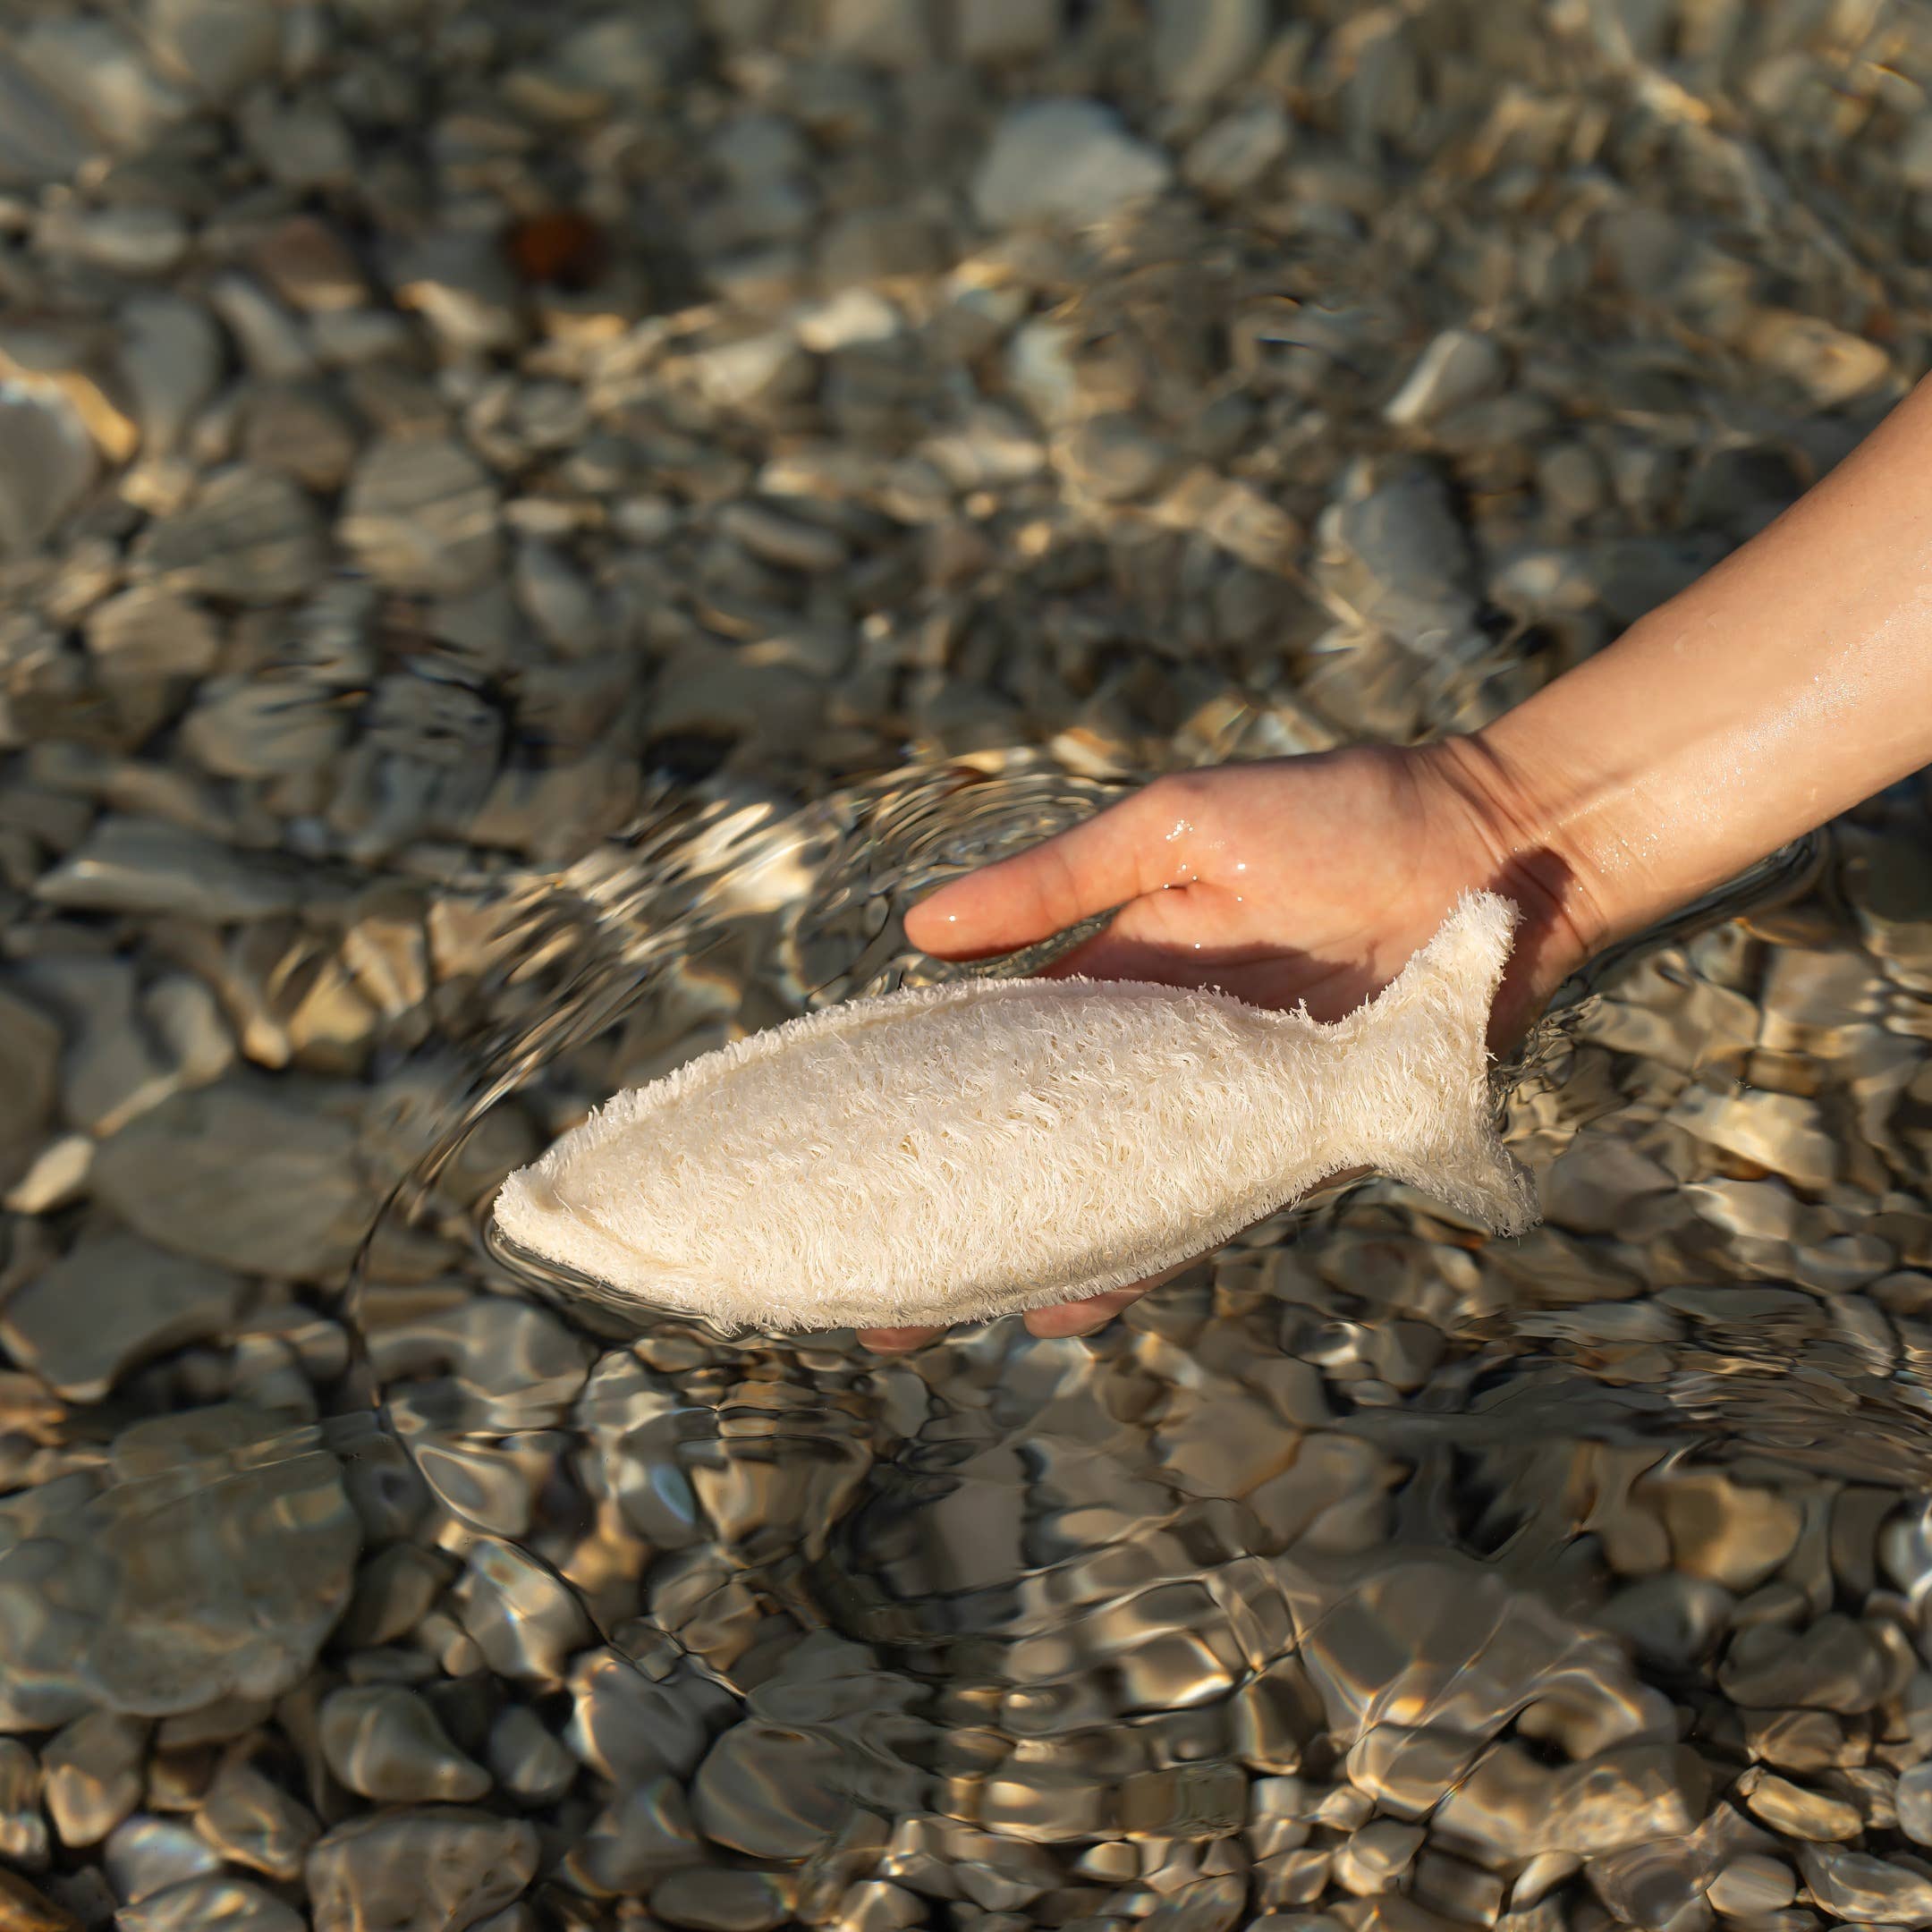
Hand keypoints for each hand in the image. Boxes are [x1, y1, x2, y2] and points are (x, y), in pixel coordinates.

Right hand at [856, 738, 1605, 1353]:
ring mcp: (1223, 1113)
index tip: (844, 1148)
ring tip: (945, 1314)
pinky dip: (1139, 1260)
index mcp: (1118, 980)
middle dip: (963, 1207)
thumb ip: (1056, 884)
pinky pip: (1207, 1217)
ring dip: (1032, 1251)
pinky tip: (1072, 1302)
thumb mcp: (1173, 831)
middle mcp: (1160, 1059)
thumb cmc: (1333, 814)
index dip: (925, 1100)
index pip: (998, 1055)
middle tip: (872, 1277)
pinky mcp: (1293, 1150)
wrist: (1489, 853)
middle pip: (1043, 1147)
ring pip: (1110, 1199)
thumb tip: (921, 932)